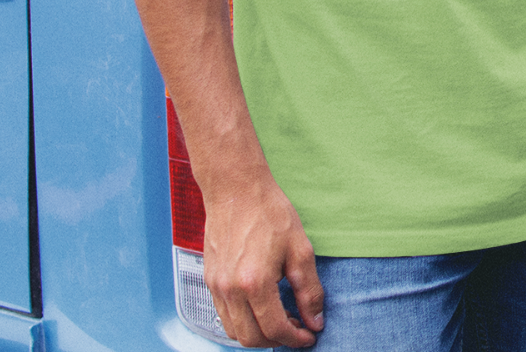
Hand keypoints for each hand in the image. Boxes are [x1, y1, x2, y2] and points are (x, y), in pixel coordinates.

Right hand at [201, 172, 324, 346]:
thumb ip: (309, 290)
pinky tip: (261, 306)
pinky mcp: (210, 280)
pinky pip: (224, 315)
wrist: (236, 189)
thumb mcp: (300, 249)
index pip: (274, 329)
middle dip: (277, 341)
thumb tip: (314, 320)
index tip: (308, 336)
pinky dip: (243, 321)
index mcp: (254, 283)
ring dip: (258, 334)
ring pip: (234, 332)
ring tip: (280, 318)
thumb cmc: (268, 212)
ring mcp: (216, 287)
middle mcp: (230, 290)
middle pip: (251, 338)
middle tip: (297, 329)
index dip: (295, 338)